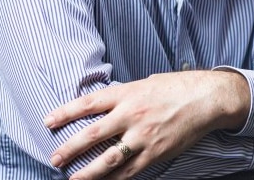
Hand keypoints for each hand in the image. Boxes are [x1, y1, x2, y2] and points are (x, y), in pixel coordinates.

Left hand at [44, 70, 249, 178]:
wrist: (206, 98)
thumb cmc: (175, 87)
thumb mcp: (144, 83)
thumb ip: (123, 96)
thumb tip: (104, 105)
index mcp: (126, 93)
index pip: (88, 104)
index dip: (65, 112)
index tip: (48, 121)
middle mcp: (131, 115)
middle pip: (93, 133)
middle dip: (70, 147)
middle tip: (54, 157)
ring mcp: (143, 136)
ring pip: (108, 158)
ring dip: (88, 171)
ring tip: (72, 178)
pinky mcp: (155, 153)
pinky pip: (130, 170)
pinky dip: (115, 179)